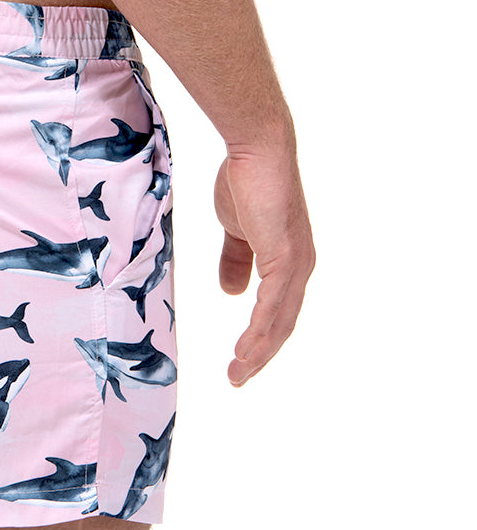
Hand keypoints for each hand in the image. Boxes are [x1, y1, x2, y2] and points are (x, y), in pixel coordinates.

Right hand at [214, 149, 314, 386]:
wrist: (256, 151)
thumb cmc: (246, 181)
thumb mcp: (235, 229)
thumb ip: (235, 259)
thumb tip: (231, 292)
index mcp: (288, 262)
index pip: (276, 311)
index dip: (260, 338)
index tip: (239, 360)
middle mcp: (299, 268)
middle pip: (281, 324)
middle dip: (259, 355)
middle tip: (236, 378)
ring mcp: (295, 264)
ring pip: (278, 321)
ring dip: (258, 351)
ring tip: (238, 373)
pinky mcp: (285, 257)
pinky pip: (272, 304)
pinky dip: (260, 330)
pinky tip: (247, 349)